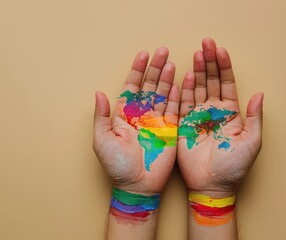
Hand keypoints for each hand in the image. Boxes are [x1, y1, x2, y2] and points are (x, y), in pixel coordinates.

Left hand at [93, 47, 179, 193]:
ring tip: (171, 62)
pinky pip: (175, 109)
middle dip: (155, 68)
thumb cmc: (117, 165)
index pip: (132, 87)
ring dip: (167, 78)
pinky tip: (179, 81)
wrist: (137, 185)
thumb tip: (99, 93)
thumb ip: (101, 116)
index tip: (143, 54)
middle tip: (162, 51)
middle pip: (149, 86)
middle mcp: (142, 114)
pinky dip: (177, 96)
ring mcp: (157, 121)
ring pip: (163, 94)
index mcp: (125, 114)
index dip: (137, 70)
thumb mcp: (102, 140)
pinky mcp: (170, 130)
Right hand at [177, 38, 263, 195]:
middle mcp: (214, 111)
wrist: (212, 185)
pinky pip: (184, 104)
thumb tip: (260, 94)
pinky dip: (185, 89)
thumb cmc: (234, 166)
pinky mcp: (184, 125)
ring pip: (198, 88)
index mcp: (231, 113)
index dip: (225, 67)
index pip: (227, 84)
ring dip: (198, 71)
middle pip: (212, 81)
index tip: (221, 50)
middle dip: (210, 62)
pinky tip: (187, 75)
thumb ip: (254, 117)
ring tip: (197, 53)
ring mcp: (198, 117)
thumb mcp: (251, 141)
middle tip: (206, 43)